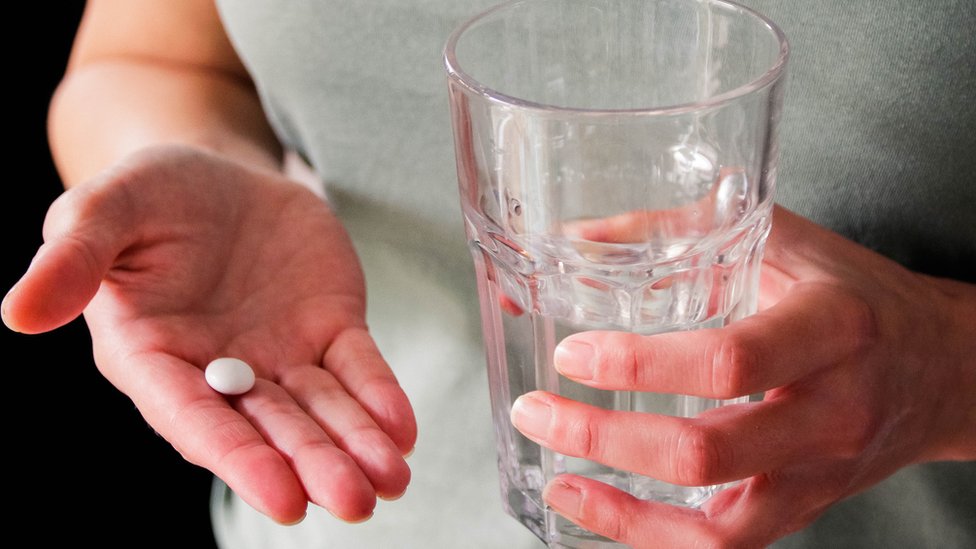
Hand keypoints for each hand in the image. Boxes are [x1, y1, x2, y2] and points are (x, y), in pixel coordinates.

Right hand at [3, 145, 415, 523]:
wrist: (221, 176)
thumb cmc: (151, 194)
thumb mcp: (104, 208)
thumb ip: (73, 258)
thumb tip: (18, 313)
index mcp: (152, 355)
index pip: (192, 416)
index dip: (236, 456)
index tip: (280, 496)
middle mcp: (219, 371)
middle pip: (267, 427)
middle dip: (310, 464)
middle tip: (353, 502)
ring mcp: (279, 354)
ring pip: (319, 410)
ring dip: (355, 445)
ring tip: (391, 480)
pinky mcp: (328, 329)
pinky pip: (357, 368)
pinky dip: (380, 397)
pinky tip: (401, 431)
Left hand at [510, 206, 975, 546]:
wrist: (942, 366)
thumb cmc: (853, 293)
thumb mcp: (781, 240)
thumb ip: (677, 231)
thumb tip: (572, 239)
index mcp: (829, 329)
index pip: (728, 361)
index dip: (639, 365)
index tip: (572, 354)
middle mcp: (830, 411)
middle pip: (707, 453)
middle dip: (604, 439)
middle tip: (537, 412)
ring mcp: (819, 472)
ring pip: (719, 527)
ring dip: (624, 514)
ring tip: (560, 482)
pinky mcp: (805, 507)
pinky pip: (728, 547)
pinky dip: (657, 540)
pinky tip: (605, 511)